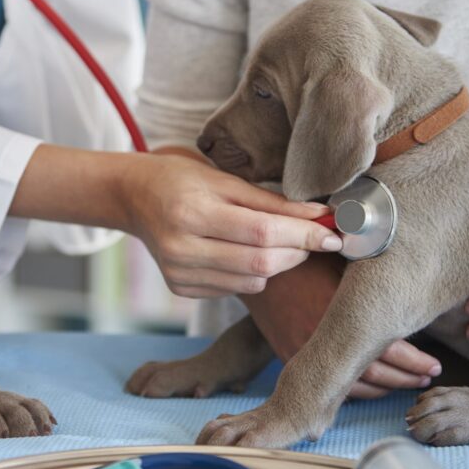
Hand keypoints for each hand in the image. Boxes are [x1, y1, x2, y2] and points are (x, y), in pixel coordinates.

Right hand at [121, 153, 343, 297]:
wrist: (136, 197)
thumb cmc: (182, 180)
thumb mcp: (226, 180)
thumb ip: (273, 202)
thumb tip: (319, 216)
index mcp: (192, 212)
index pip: (261, 232)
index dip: (303, 235)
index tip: (332, 233)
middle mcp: (181, 248)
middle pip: (259, 263)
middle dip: (297, 251)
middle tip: (313, 237)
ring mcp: (178, 273)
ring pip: (251, 281)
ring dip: (277, 264)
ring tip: (276, 241)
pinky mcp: (180, 288)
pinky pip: (234, 288)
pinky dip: (251, 273)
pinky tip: (241, 252)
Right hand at [241, 254, 441, 398]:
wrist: (257, 264)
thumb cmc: (307, 257)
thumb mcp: (342, 260)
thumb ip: (373, 279)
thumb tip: (416, 277)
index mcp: (340, 313)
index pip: (388, 349)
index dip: (415, 361)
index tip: (434, 364)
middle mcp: (322, 338)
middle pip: (375, 374)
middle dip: (407, 378)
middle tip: (428, 376)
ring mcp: (303, 351)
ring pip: (352, 386)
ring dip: (384, 388)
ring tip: (407, 383)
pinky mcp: (289, 356)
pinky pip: (326, 384)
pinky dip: (353, 390)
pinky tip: (371, 385)